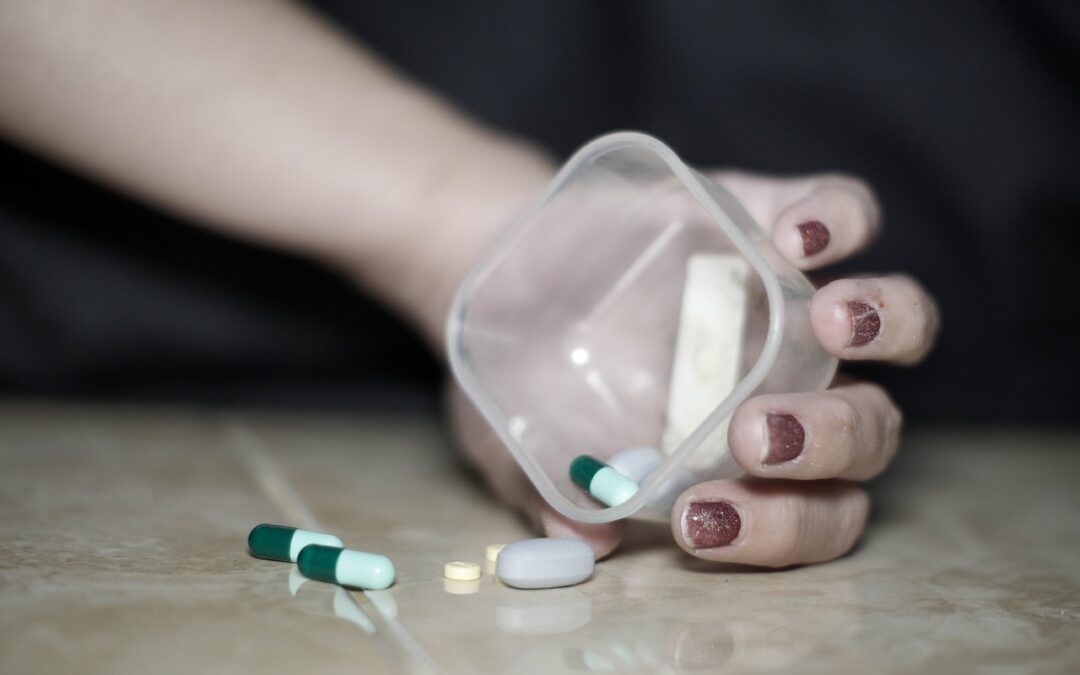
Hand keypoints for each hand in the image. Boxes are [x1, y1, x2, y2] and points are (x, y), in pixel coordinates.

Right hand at [450, 170, 938, 564]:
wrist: (504, 268)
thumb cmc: (525, 374)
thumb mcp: (521, 446)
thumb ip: (555, 495)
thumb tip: (586, 540)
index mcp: (751, 464)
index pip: (816, 513)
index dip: (780, 530)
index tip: (695, 521)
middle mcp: (795, 386)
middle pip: (870, 429)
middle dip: (828, 441)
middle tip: (750, 436)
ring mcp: (794, 299)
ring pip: (900, 325)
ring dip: (885, 328)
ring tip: (825, 321)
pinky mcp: (776, 215)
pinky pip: (851, 211)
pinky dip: (841, 219)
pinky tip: (791, 239)